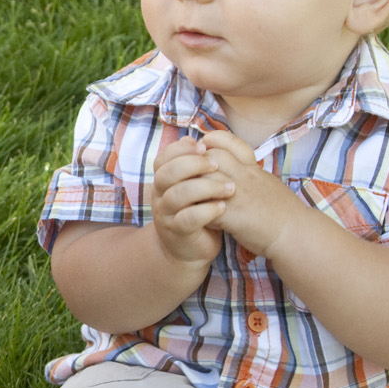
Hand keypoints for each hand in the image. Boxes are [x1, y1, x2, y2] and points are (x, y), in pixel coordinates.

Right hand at [150, 134, 231, 264]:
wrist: (190, 249)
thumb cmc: (198, 211)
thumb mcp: (198, 184)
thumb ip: (198, 163)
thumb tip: (200, 138)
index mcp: (164, 180)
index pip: (163, 157)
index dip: (181, 149)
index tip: (203, 145)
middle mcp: (159, 196)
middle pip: (167, 173)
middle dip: (193, 164)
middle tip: (216, 165)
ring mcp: (166, 215)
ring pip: (177, 195)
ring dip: (205, 188)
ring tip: (229, 188)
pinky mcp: (177, 232)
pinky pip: (187, 219)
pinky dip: (206, 210)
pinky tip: (223, 207)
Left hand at [195, 130, 308, 257]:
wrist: (295, 233)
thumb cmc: (283, 212)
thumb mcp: (267, 183)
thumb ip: (251, 174)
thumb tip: (240, 167)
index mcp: (253, 169)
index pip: (229, 143)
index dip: (211, 142)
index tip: (202, 148)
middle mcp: (245, 177)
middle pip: (211, 158)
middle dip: (193, 164)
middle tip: (183, 173)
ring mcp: (238, 194)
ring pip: (205, 179)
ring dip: (190, 187)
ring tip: (184, 196)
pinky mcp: (234, 215)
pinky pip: (206, 207)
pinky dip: (197, 210)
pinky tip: (194, 216)